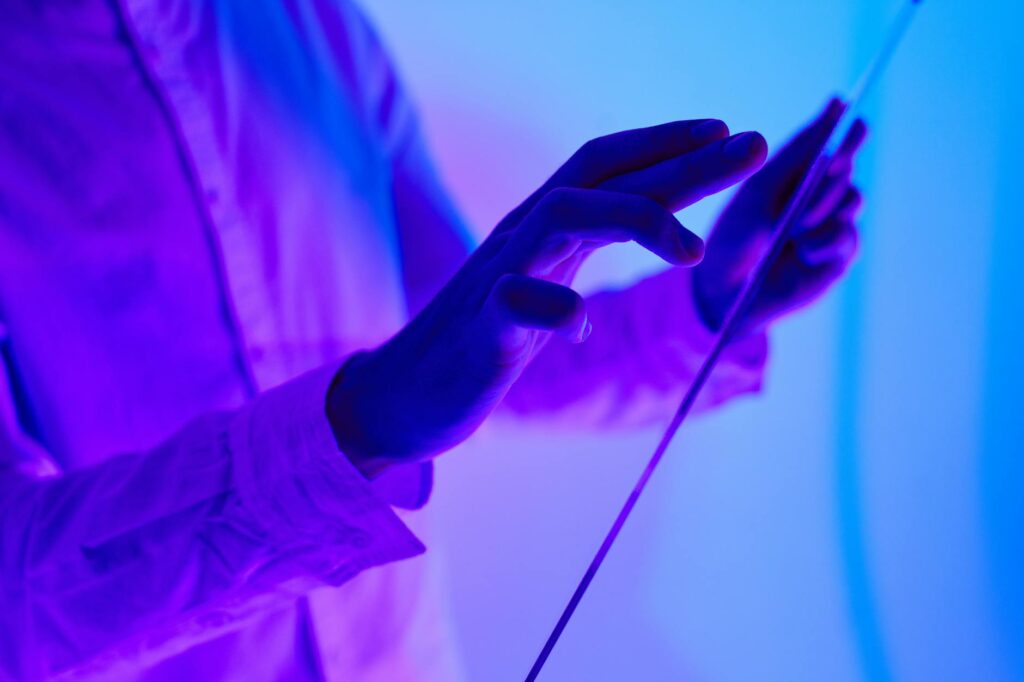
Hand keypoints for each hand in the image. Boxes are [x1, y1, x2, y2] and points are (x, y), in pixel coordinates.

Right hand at [329, 120, 767, 474]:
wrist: (405, 394)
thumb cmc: (484, 340)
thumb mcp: (545, 283)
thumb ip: (584, 248)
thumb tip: (655, 226)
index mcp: (542, 229)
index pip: (605, 165)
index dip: (666, 143)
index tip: (727, 131)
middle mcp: (522, 238)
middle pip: (603, 179)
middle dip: (683, 162)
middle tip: (752, 146)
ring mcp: (498, 277)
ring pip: (563, 215)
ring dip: (635, 220)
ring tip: (692, 252)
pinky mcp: (480, 328)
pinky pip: (516, 301)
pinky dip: (558, 309)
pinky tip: (584, 329)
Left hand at [693, 99, 867, 334]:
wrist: (724, 292)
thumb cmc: (735, 237)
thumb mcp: (761, 191)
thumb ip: (797, 156)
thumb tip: (836, 105)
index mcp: (795, 175)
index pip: (824, 143)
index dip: (837, 126)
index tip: (844, 110)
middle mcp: (818, 196)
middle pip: (844, 166)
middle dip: (837, 161)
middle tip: (831, 162)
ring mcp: (831, 225)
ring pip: (852, 198)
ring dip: (825, 205)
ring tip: (797, 223)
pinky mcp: (837, 258)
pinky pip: (846, 236)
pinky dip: (823, 239)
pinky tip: (802, 250)